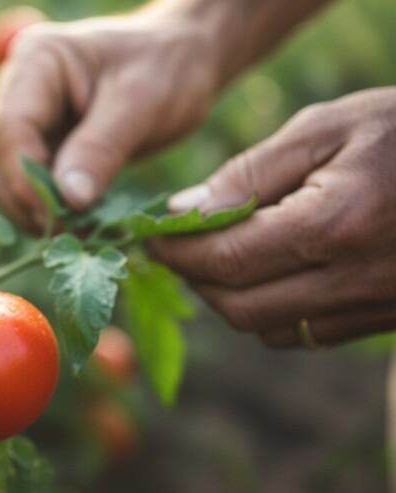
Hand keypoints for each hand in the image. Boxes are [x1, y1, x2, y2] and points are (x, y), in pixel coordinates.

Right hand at [0, 11, 220, 230]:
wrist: (182, 59)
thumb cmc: (166, 65)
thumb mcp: (142, 101)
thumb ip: (101, 148)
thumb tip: (69, 201)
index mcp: (37, 61)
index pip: (10, 127)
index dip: (25, 178)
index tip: (56, 217)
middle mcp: (17, 88)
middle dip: (22, 200)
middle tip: (65, 234)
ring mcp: (23, 119)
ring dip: (27, 211)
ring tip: (73, 233)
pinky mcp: (37, 146)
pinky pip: (22, 185)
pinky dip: (41, 210)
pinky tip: (75, 226)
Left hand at [150, 87, 395, 348]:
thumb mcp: (325, 129)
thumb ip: (249, 174)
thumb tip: (183, 211)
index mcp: (336, 225)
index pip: (228, 259)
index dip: (177, 251)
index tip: (149, 234)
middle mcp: (355, 279)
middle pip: (239, 306)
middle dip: (195, 277)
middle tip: (176, 244)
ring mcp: (373, 306)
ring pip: (267, 328)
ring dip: (228, 297)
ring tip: (216, 254)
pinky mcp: (383, 319)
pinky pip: (304, 334)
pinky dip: (268, 310)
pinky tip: (265, 271)